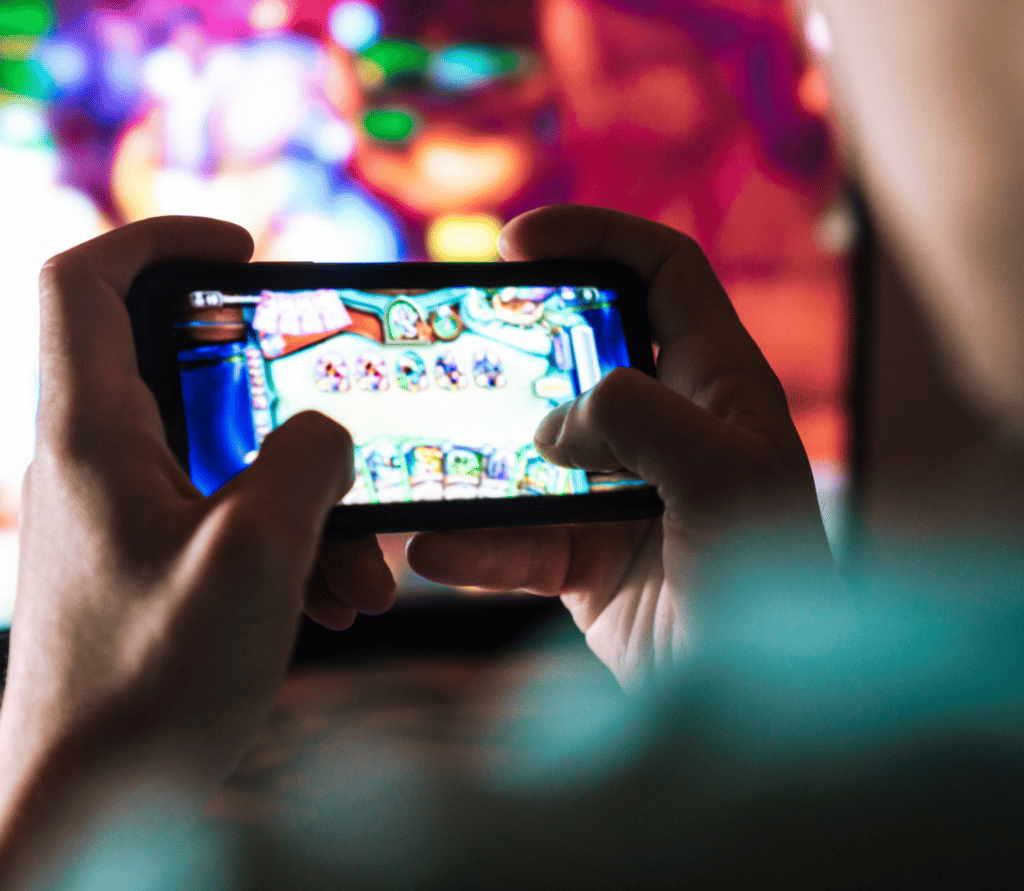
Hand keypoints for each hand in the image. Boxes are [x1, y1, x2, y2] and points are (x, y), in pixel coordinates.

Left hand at [0, 217, 394, 878]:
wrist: (87, 807)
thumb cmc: (147, 688)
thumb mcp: (257, 556)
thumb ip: (305, 463)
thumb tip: (326, 433)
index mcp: (93, 437)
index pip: (86, 282)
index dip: (161, 238)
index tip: (243, 246)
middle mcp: (96, 464)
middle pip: (182, 368)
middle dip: (278, 393)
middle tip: (335, 415)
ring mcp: (124, 516)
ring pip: (224, 457)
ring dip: (302, 494)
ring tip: (360, 567)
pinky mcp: (151, 563)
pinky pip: (229, 517)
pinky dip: (288, 541)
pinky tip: (334, 599)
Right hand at [407, 206, 833, 687]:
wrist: (760, 715)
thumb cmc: (773, 590)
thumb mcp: (726, 481)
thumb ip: (645, 419)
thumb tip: (557, 422)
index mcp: (719, 387)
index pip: (663, 272)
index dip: (596, 237)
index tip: (517, 243)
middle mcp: (669, 429)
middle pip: (580, 353)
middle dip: (517, 346)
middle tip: (453, 344)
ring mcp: (620, 492)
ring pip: (532, 451)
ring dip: (477, 458)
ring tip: (421, 460)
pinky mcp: (584, 555)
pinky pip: (515, 536)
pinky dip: (475, 543)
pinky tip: (433, 549)